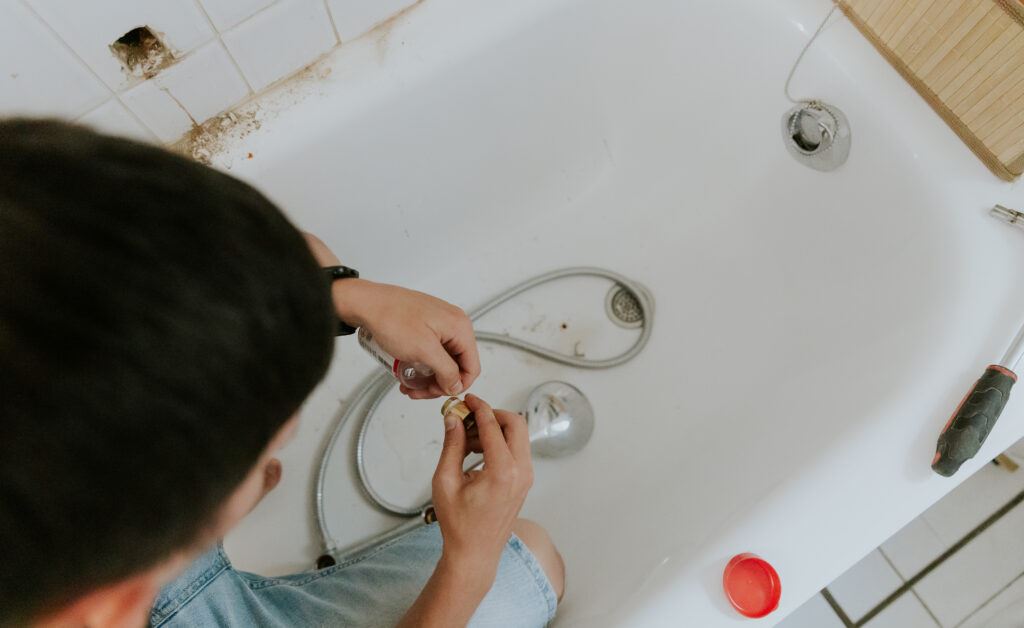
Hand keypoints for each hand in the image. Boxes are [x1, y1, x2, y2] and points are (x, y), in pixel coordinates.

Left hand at [303, 233, 479, 398]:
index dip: (457, 385)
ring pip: (442, 360)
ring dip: (429, 377)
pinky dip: (422, 365)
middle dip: (438, 382)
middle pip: (457, 365)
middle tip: (418, 391)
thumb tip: (456, 386)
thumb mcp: (424, 350)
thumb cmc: (392, 319)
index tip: (437, 393)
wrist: (366, 303)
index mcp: (459, 327)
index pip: (472, 366)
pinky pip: (431, 351)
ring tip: (409, 384)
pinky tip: (407, 372)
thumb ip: (446, 371)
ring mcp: (439, 324)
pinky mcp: (426, 326)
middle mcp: (454, 324)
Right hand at [431, 395, 532, 576]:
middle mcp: (521, 472)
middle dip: (493, 414)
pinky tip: (476, 452)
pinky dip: (500, 443)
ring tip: (467, 440)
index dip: (478, 408)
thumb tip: (453, 419)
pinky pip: (517, 450)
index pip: (493, 426)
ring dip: (495, 429)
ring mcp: (526, 477)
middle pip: (516, 423)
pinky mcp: (524, 480)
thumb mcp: (445, 481)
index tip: (467, 400)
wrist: (475, 553)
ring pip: (518, 435)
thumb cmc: (459, 524)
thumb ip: (451, 446)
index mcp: (502, 472)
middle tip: (469, 416)